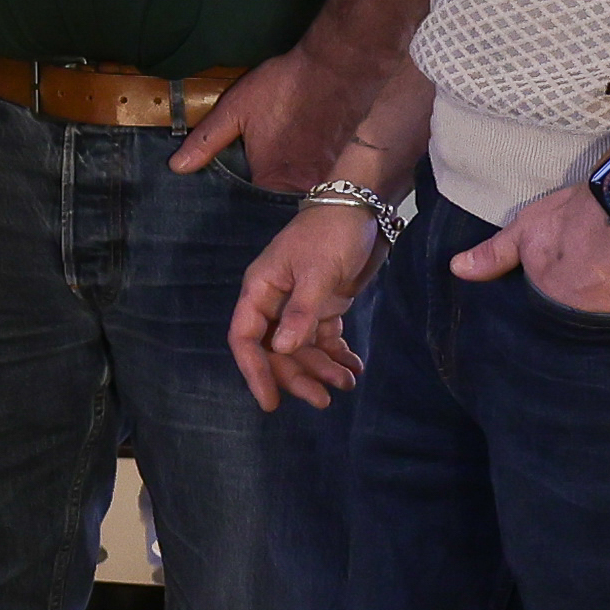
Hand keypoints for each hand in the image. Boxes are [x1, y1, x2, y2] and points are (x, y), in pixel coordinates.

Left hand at [170, 41, 370, 193]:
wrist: (336, 67)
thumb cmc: (282, 87)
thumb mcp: (234, 110)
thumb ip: (206, 143)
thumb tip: (177, 168)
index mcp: (273, 182)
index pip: (251, 208)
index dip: (239, 203)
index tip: (225, 201)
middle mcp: (302, 187)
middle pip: (277, 202)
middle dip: (263, 195)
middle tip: (249, 177)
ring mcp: (325, 176)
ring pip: (299, 189)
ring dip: (287, 181)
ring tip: (276, 166)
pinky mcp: (340, 162)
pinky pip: (317, 176)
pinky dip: (305, 168)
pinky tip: (297, 153)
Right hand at [229, 198, 385, 410]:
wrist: (363, 208)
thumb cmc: (331, 233)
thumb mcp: (317, 272)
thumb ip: (300, 312)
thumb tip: (282, 349)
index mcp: (261, 290)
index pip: (246, 338)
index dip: (255, 371)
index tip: (271, 401)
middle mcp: (276, 301)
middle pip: (277, 350)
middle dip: (298, 376)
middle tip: (323, 400)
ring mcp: (300, 305)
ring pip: (302, 349)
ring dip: (322, 369)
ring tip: (348, 382)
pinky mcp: (325, 305)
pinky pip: (324, 339)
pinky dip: (337, 355)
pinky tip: (354, 367)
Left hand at [453, 181, 609, 317]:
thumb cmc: (576, 215)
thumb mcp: (528, 229)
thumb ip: (495, 255)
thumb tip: (457, 270)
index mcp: (548, 303)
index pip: (546, 324)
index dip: (554, 315)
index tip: (560, 304)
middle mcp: (579, 320)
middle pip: (578, 331)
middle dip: (581, 321)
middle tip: (590, 301)